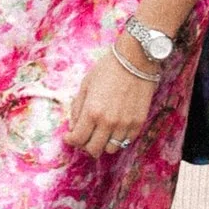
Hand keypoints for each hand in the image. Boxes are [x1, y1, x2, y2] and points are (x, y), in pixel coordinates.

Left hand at [65, 38, 159, 153]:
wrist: (135, 60)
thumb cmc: (107, 68)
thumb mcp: (85, 85)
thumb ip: (77, 108)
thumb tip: (73, 127)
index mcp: (92, 112)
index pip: (78, 139)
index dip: (71, 140)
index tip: (70, 136)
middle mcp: (108, 122)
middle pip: (94, 149)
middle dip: (85, 145)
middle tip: (84, 136)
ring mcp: (125, 124)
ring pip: (111, 149)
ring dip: (103, 143)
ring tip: (101, 133)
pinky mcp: (138, 122)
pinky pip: (126, 141)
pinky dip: (118, 138)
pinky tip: (114, 128)